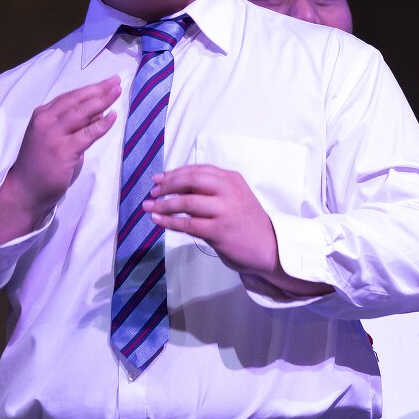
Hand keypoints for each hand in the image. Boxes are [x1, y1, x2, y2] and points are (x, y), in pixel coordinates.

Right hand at [0, 77, 119, 252]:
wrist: (25, 189)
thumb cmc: (42, 163)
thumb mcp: (55, 136)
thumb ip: (73, 123)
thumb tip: (98, 110)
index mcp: (42, 115)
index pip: (70, 96)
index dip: (90, 88)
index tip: (108, 81)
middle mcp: (45, 121)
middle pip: (77, 100)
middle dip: (99, 89)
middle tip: (116, 81)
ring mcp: (53, 135)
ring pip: (82, 113)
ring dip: (102, 100)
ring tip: (118, 92)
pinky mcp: (63, 150)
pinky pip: (87, 133)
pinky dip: (102, 124)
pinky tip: (113, 116)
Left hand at [145, 165, 328, 297]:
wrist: (269, 247)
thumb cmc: (246, 223)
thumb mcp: (234, 198)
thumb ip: (210, 190)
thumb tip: (175, 187)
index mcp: (233, 180)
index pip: (198, 170)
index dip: (174, 174)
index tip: (158, 180)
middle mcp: (230, 191)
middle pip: (191, 180)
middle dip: (167, 185)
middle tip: (153, 192)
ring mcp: (225, 211)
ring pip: (186, 202)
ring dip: (163, 204)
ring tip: (149, 207)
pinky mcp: (219, 231)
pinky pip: (187, 224)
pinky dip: (168, 221)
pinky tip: (157, 219)